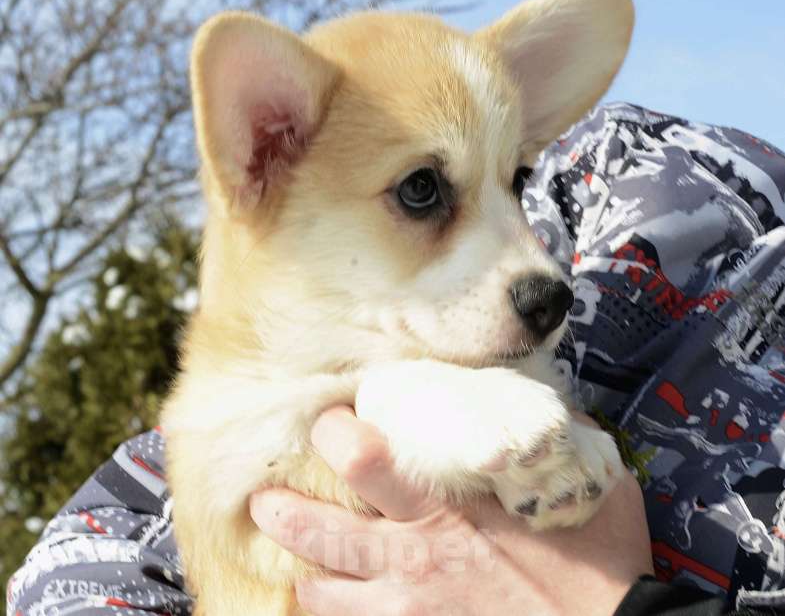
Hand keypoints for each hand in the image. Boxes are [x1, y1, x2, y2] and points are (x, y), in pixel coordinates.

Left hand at [250, 406, 652, 615]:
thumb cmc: (596, 560)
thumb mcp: (584, 480)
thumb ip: (547, 436)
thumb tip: (530, 402)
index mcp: (446, 508)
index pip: (364, 459)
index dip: (336, 433)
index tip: (332, 420)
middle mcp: (415, 559)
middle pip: (322, 531)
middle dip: (283, 512)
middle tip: (265, 498)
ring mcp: (412, 609)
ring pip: (324, 596)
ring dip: (304, 575)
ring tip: (293, 558)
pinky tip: (330, 601)